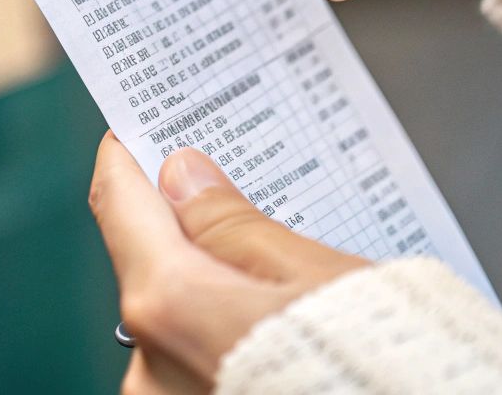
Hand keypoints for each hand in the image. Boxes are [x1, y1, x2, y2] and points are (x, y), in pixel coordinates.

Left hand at [90, 134, 365, 390]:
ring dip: (218, 306)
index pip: (119, 204)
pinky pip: (196, 370)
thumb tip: (182, 177)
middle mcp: (147, 368)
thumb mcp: (318, 278)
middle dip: (195, 243)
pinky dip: (228, 350)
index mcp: (168, 305)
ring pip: (178, 329)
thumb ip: (235, 225)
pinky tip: (283, 341)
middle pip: (154, 272)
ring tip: (292, 297)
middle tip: (250, 212)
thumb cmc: (382, 370)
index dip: (130, 158)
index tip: (139, 131)